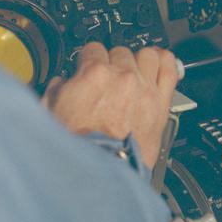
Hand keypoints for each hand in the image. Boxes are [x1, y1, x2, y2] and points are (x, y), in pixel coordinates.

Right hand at [43, 43, 178, 168]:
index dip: (89, 59)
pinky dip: (165, 63)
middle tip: (108, 78)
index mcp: (94, 74)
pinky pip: (169, 70)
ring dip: (139, 61)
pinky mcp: (161, 105)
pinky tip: (160, 64)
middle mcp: (122, 77)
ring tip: (134, 72)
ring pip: (147, 55)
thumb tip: (61, 83)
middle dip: (113, 63)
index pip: (93, 48)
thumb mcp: (52, 112)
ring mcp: (144, 89)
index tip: (89, 67)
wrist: (100, 172)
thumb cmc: (78, 148)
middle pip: (120, 52)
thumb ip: (57, 89)